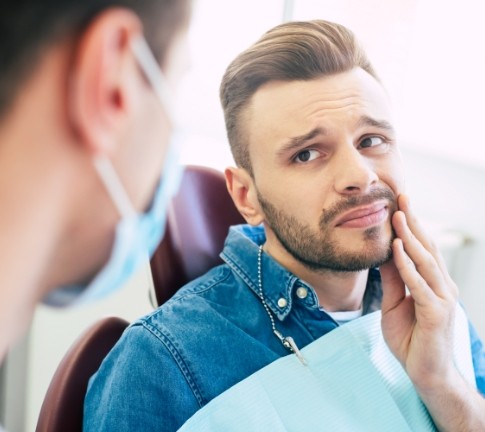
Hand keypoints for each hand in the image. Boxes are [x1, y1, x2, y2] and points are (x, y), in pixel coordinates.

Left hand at [380, 194, 458, 392]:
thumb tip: (384, 253)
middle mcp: (442, 287)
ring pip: (425, 262)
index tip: (400, 204)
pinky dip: (408, 265)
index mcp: (433, 283)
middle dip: (414, 221)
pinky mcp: (436, 314)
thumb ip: (392, 280)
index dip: (412, 226)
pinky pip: (419, 285)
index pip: (422, 248)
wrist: (426, 374)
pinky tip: (399, 249)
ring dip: (411, 237)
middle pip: (427, 248)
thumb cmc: (411, 339)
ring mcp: (442, 299)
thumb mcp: (394, 304)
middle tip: (403, 197)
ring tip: (399, 215)